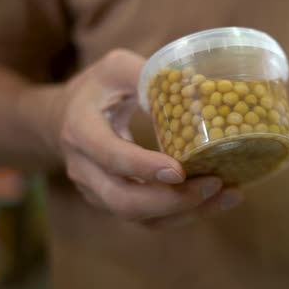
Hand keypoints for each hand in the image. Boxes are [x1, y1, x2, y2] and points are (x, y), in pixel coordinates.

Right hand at [41, 49, 242, 221]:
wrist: (61, 119)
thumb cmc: (96, 90)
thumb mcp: (115, 68)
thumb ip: (146, 73)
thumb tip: (193, 83)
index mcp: (81, 130)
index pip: (110, 156)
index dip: (143, 167)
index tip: (179, 170)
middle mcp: (85, 169)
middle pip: (124, 200)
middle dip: (172, 200)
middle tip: (214, 184)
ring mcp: (97, 191)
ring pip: (139, 217)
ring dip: (185, 213)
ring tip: (227, 196)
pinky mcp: (114, 202)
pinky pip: (148, 219)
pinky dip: (182, 215)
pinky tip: (214, 201)